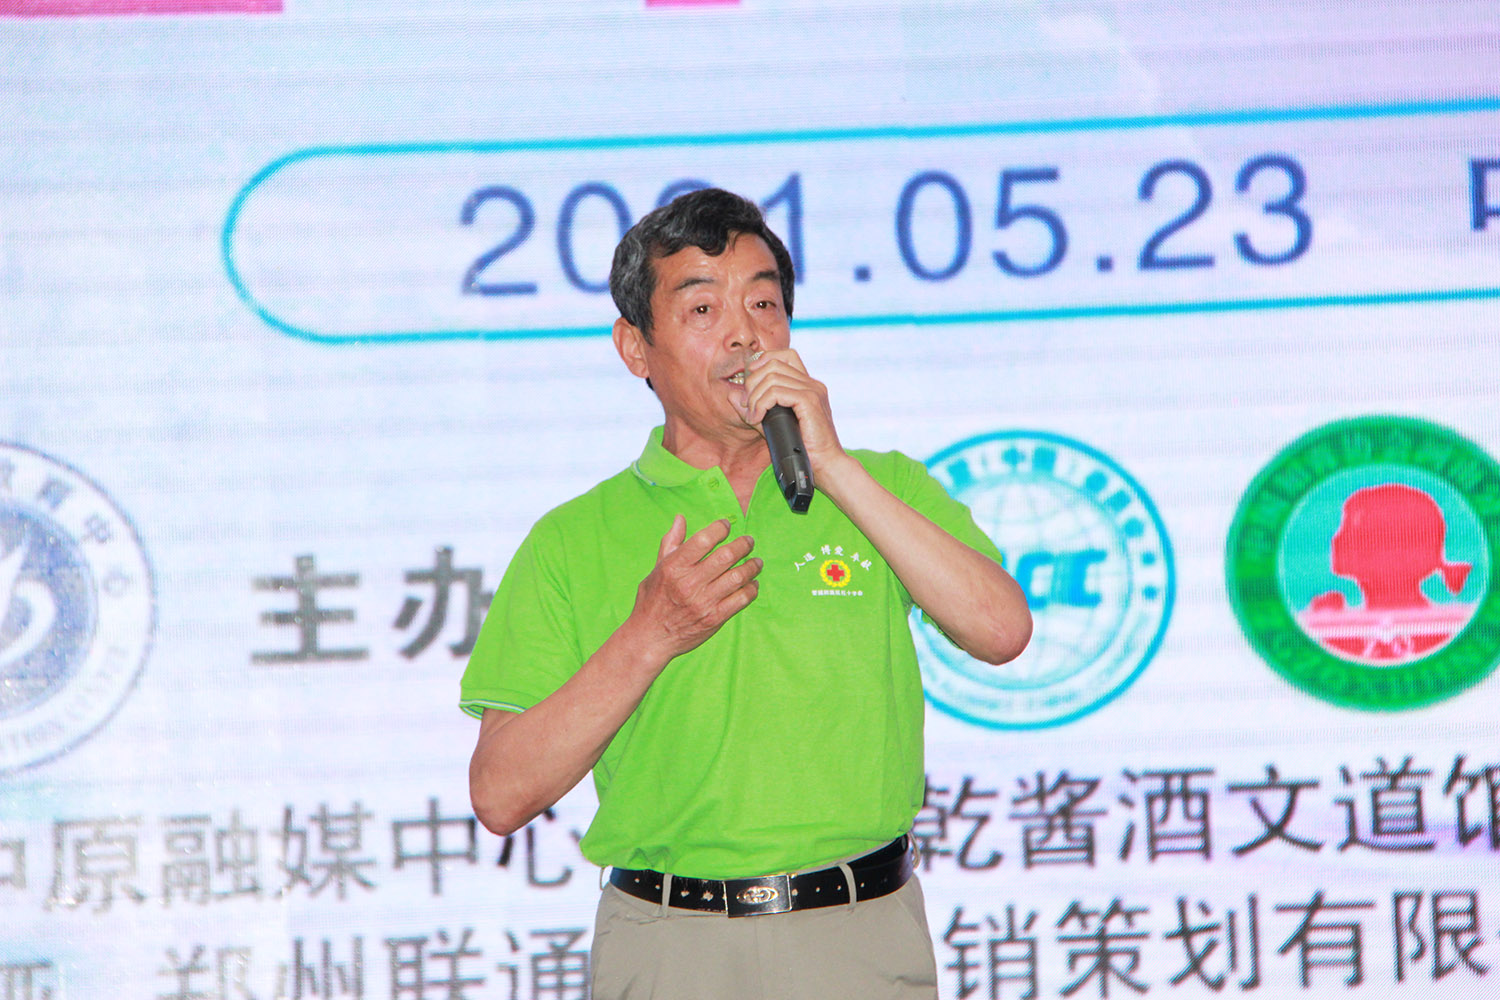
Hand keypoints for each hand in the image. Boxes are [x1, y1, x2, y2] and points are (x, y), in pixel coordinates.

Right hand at [628, 515, 760, 661]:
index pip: (703, 539)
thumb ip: (671, 543)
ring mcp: (703, 602)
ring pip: (737, 577)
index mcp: (674, 567)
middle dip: (743, 545)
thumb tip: (680, 518)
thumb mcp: (657, 569)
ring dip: (752, 566)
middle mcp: (689, 583)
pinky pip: (741, 599)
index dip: (720, 528)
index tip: (726, 525)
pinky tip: (752, 583)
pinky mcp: (714, 618)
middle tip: (749, 541)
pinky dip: (751, 589)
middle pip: (726, 556)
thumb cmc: (652, 601)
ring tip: (756, 562)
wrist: (650, 638)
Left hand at [737, 348, 848, 475]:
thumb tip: (732, 395)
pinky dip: (762, 404)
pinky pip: (777, 392)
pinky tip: (758, 419)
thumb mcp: (772, 425)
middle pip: (773, 363)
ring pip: (772, 377)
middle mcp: (812, 384)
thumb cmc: (803, 449)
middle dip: (752, 382)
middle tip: (747, 405)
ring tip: (753, 416)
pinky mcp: (810, 401)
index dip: (762, 361)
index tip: (750, 384)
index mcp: (808, 385)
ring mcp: (812, 391)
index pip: (785, 355)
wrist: (826, 466)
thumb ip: (754, 409)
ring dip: (755, 397)